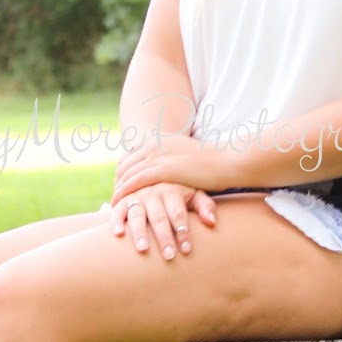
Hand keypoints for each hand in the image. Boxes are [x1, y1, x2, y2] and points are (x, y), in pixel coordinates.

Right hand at [110, 181, 216, 260]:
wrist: (156, 174)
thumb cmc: (180, 191)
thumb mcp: (194, 193)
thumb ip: (204, 205)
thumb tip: (212, 222)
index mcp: (172, 190)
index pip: (178, 213)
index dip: (182, 231)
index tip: (187, 250)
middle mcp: (153, 192)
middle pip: (159, 217)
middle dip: (164, 238)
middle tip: (169, 257)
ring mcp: (137, 195)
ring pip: (137, 215)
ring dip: (140, 232)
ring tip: (143, 249)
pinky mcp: (123, 200)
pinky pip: (118, 210)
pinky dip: (116, 220)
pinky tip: (118, 234)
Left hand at [113, 132, 234, 205]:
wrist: (228, 161)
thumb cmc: (214, 163)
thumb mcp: (188, 157)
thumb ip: (175, 160)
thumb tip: (172, 169)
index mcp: (161, 139)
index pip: (133, 154)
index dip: (124, 171)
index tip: (120, 184)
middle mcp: (156, 144)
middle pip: (126, 163)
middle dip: (118, 180)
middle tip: (114, 196)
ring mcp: (158, 155)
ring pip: (128, 172)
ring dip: (118, 188)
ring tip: (113, 203)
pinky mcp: (162, 168)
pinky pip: (136, 180)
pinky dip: (125, 191)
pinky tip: (119, 201)